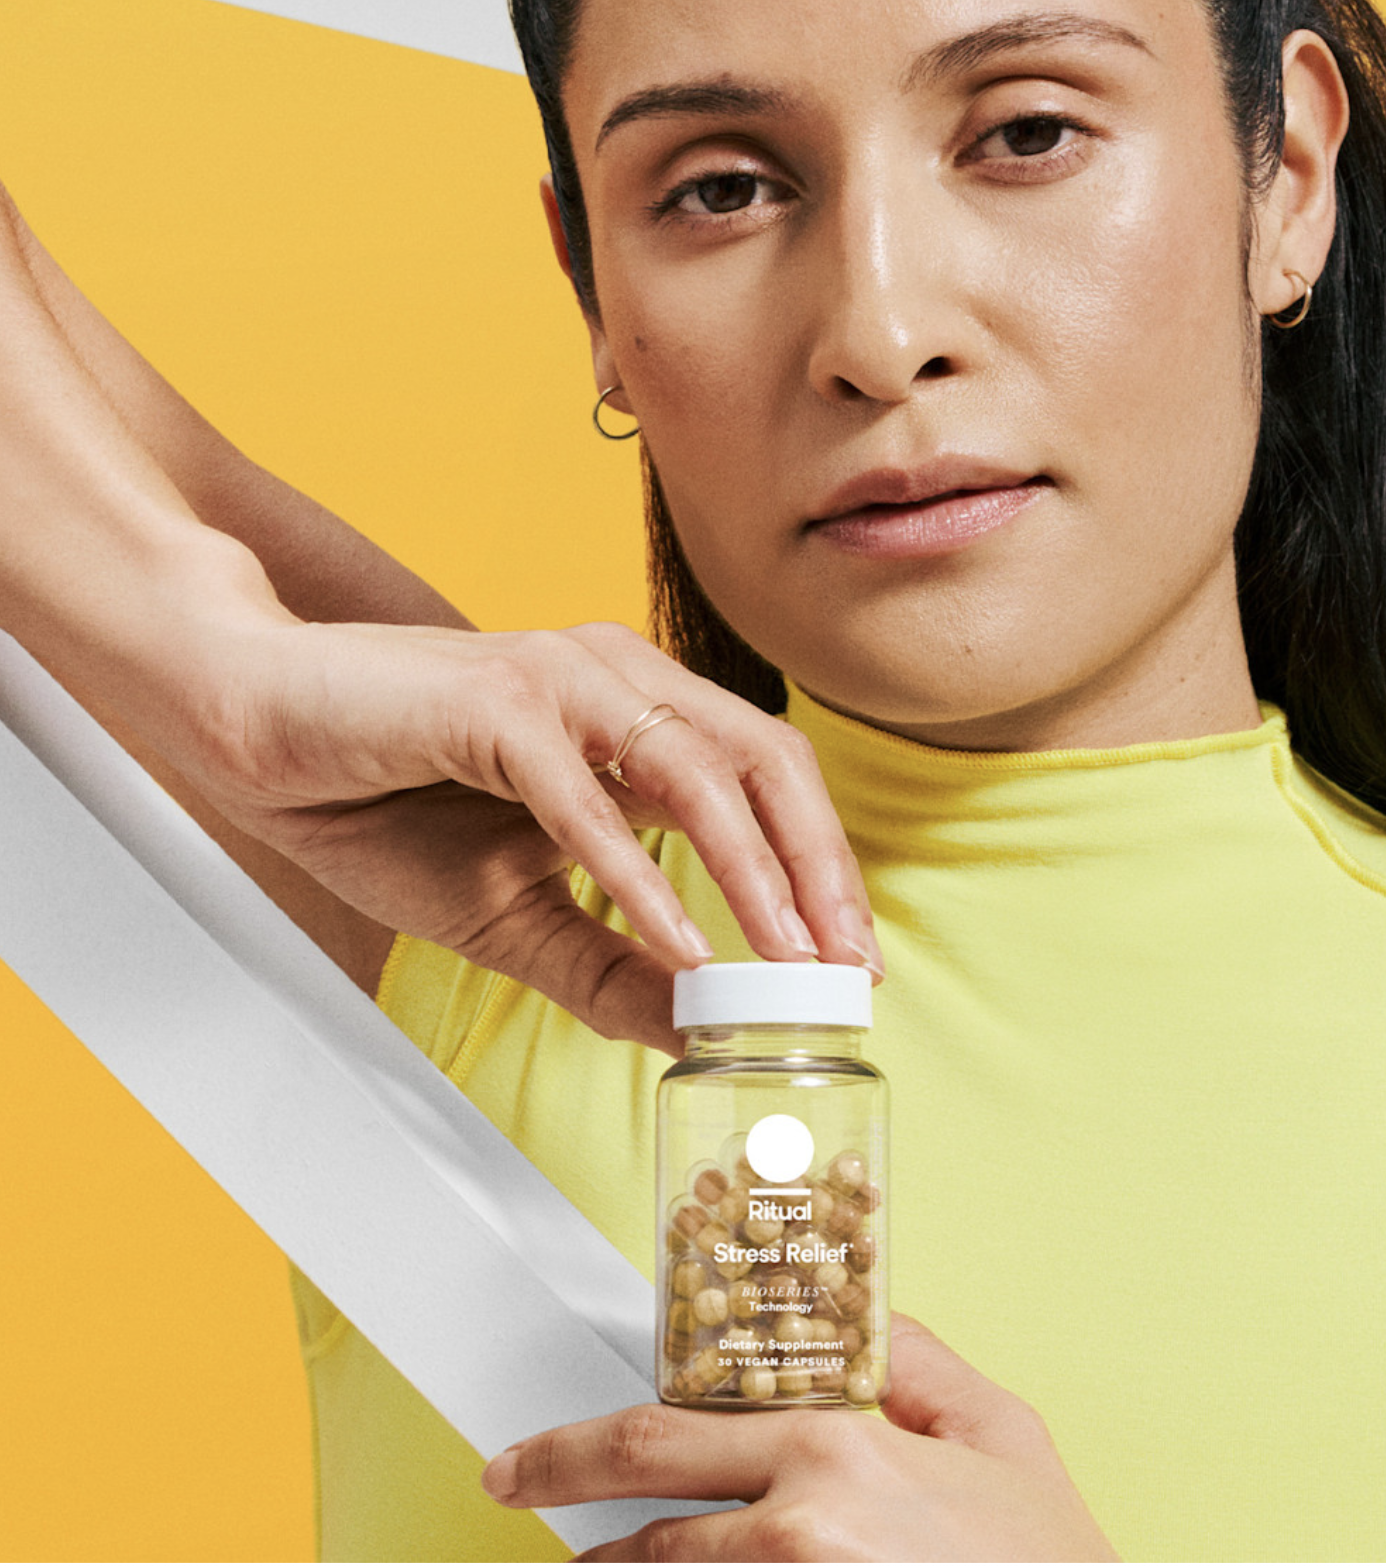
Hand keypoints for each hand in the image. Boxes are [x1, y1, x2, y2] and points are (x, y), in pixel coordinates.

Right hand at [167, 614, 882, 1051]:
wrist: (267, 738)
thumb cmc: (386, 807)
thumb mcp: (518, 913)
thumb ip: (609, 964)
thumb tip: (698, 1029)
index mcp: (636, 715)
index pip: (767, 782)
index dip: (822, 868)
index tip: (851, 961)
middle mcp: (617, 680)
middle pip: (764, 762)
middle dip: (819, 870)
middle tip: (846, 967)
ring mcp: (561, 681)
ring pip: (695, 771)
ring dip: (752, 876)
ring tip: (789, 962)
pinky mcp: (496, 701)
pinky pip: (586, 795)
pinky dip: (640, 875)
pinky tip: (682, 945)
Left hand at [479, 1313, 1120, 1561]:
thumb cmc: (1052, 1564)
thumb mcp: (1007, 1437)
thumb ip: (923, 1363)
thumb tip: (866, 1318)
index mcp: (834, 1454)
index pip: (666, 1434)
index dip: (579, 1446)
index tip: (530, 1455)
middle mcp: (795, 1530)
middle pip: (638, 1516)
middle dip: (554, 1490)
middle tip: (504, 1485)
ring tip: (582, 1562)